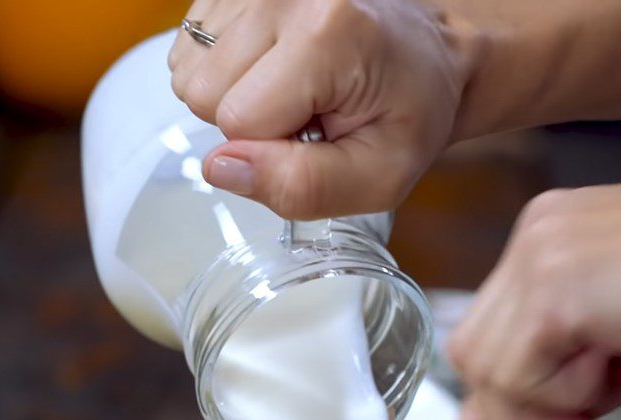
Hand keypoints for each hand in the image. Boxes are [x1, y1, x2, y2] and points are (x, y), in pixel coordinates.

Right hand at [168, 0, 471, 218]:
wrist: (429, 55)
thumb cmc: (410, 113)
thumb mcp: (379, 177)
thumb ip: (302, 185)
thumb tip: (219, 167)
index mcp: (327, 32)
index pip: (237, 121)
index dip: (272, 149)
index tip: (317, 133)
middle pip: (204, 93)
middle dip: (250, 121)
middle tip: (307, 112)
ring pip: (190, 71)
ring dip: (238, 95)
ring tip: (295, 89)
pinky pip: (193, 49)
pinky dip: (230, 70)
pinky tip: (276, 68)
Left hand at [439, 182, 620, 419]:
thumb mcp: (617, 363)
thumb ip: (550, 392)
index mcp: (547, 244)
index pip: (483, 333)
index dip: (483, 397)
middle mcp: (535, 238)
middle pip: (471, 355)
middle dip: (516, 411)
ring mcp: (541, 254)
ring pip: (487, 369)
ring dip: (548, 402)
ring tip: (610, 375)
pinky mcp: (558, 287)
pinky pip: (522, 375)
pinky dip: (567, 393)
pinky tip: (617, 358)